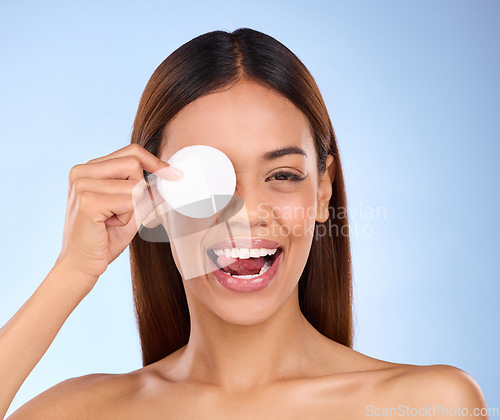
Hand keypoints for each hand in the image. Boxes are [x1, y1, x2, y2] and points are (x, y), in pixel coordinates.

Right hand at [55, 143, 181, 286]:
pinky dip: (126, 217)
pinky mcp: (88, 201)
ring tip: (112, 220)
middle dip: (140, 189)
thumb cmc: (106, 237)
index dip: (155, 162)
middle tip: (123, 210)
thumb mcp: (132, 208)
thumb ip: (148, 191)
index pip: (131, 152)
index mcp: (89, 169)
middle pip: (133, 163)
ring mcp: (82, 185)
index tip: (174, 174)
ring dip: (131, 208)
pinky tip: (108, 225)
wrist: (82, 264)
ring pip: (133, 185)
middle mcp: (82, 172)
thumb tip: (174, 177)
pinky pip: (128, 201)